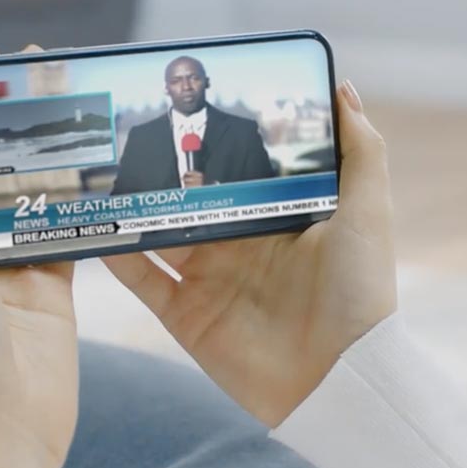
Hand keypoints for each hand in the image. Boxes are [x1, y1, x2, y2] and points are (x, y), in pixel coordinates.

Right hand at [103, 81, 395, 426]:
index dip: (215, 137)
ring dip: (133, 203)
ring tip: (100, 166)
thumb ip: (359, 151)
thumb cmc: (362, 292)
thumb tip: (343, 88)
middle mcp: (239, 243)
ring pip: (159, 230)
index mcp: (278, 216)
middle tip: (128, 123)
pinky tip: (97, 223)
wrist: (341, 379)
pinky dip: (118, 254)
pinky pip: (142, 281)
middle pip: (191, 195)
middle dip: (162, 164)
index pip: (238, 167)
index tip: (187, 97)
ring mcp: (209, 279)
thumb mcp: (369, 211)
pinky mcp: (187, 317)